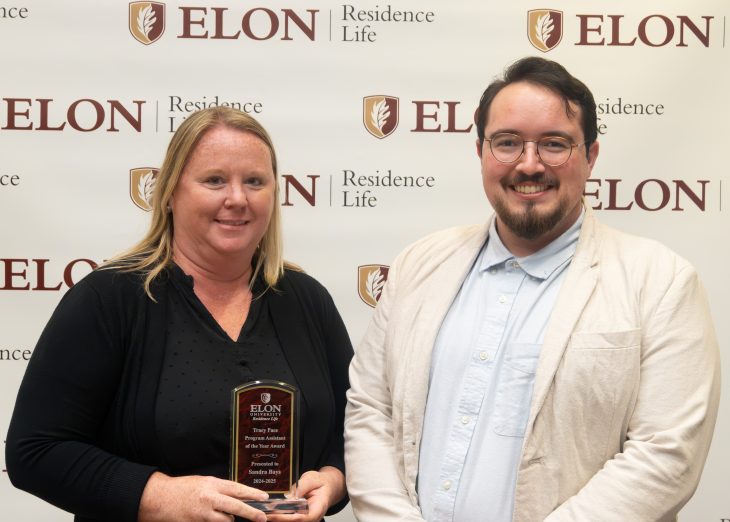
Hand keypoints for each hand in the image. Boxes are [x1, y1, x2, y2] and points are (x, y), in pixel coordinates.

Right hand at [138, 472, 268, 521]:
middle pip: (236, 507)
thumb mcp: (203, 483)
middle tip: (262, 517)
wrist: (158, 498)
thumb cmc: (181, 489)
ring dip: (228, 520)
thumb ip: (220, 489)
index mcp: (211, 484)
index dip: (252, 493)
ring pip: (226, 521)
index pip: (237, 489)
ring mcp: (202, 514)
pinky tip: (212, 519)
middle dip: (252, 513)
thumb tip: (238, 495)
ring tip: (221, 515)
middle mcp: (209, 498)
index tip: (264, 497)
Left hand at [267, 467, 345, 521]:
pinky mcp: (299, 517)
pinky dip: (279, 516)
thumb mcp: (312, 479)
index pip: (301, 517)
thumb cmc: (320, 483)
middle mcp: (312, 517)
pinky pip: (289, 519)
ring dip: (278, 518)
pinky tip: (270, 511)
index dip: (285, 517)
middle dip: (278, 519)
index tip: (273, 514)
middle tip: (264, 513)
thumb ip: (301, 487)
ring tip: (264, 511)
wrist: (326, 487)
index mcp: (318, 508)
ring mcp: (306, 519)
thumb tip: (289, 496)